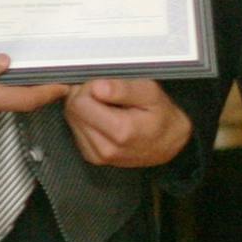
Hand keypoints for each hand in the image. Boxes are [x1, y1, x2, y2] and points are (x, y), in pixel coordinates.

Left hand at [64, 78, 194, 166]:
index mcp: (120, 131)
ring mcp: (98, 156)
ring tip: (109, 106)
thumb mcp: (151, 93)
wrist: (169, 143)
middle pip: (73, 111)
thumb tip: (97, 87)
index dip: (89, 87)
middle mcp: (105, 148)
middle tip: (106, 93)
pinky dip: (87, 121)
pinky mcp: (93, 157)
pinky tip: (104, 118)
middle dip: (85, 96)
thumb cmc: (162, 117)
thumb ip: (123, 89)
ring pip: (72, 121)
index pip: (80, 102)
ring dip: (85, 108)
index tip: (103, 84)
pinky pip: (77, 132)